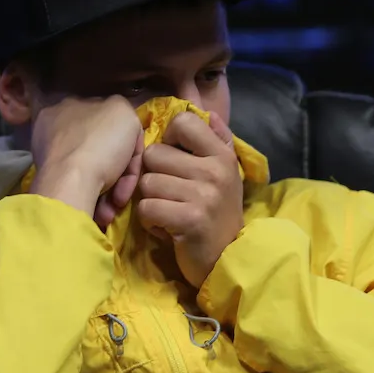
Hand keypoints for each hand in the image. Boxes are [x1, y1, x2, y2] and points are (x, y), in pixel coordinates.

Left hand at [28, 96, 143, 227]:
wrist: (72, 183)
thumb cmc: (100, 144)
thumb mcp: (124, 112)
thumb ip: (124, 113)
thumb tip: (120, 126)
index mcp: (67, 106)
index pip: (108, 122)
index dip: (129, 143)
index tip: (136, 163)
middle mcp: (55, 130)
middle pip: (101, 149)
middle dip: (118, 172)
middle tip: (124, 192)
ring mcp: (51, 159)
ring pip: (94, 173)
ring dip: (110, 191)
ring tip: (113, 207)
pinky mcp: (52, 185)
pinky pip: (82, 190)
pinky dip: (96, 200)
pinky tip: (103, 211)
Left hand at [136, 111, 243, 288]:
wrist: (227, 259)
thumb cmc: (219, 213)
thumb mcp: (225, 174)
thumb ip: (217, 141)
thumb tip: (208, 113)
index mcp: (222, 155)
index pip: (182, 122)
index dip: (168, 139)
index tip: (174, 159)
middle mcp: (215, 170)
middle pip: (154, 154)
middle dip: (154, 175)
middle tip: (169, 193)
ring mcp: (203, 195)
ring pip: (147, 182)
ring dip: (150, 200)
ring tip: (168, 211)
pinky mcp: (190, 219)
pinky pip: (146, 207)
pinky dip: (149, 220)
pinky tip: (165, 226)